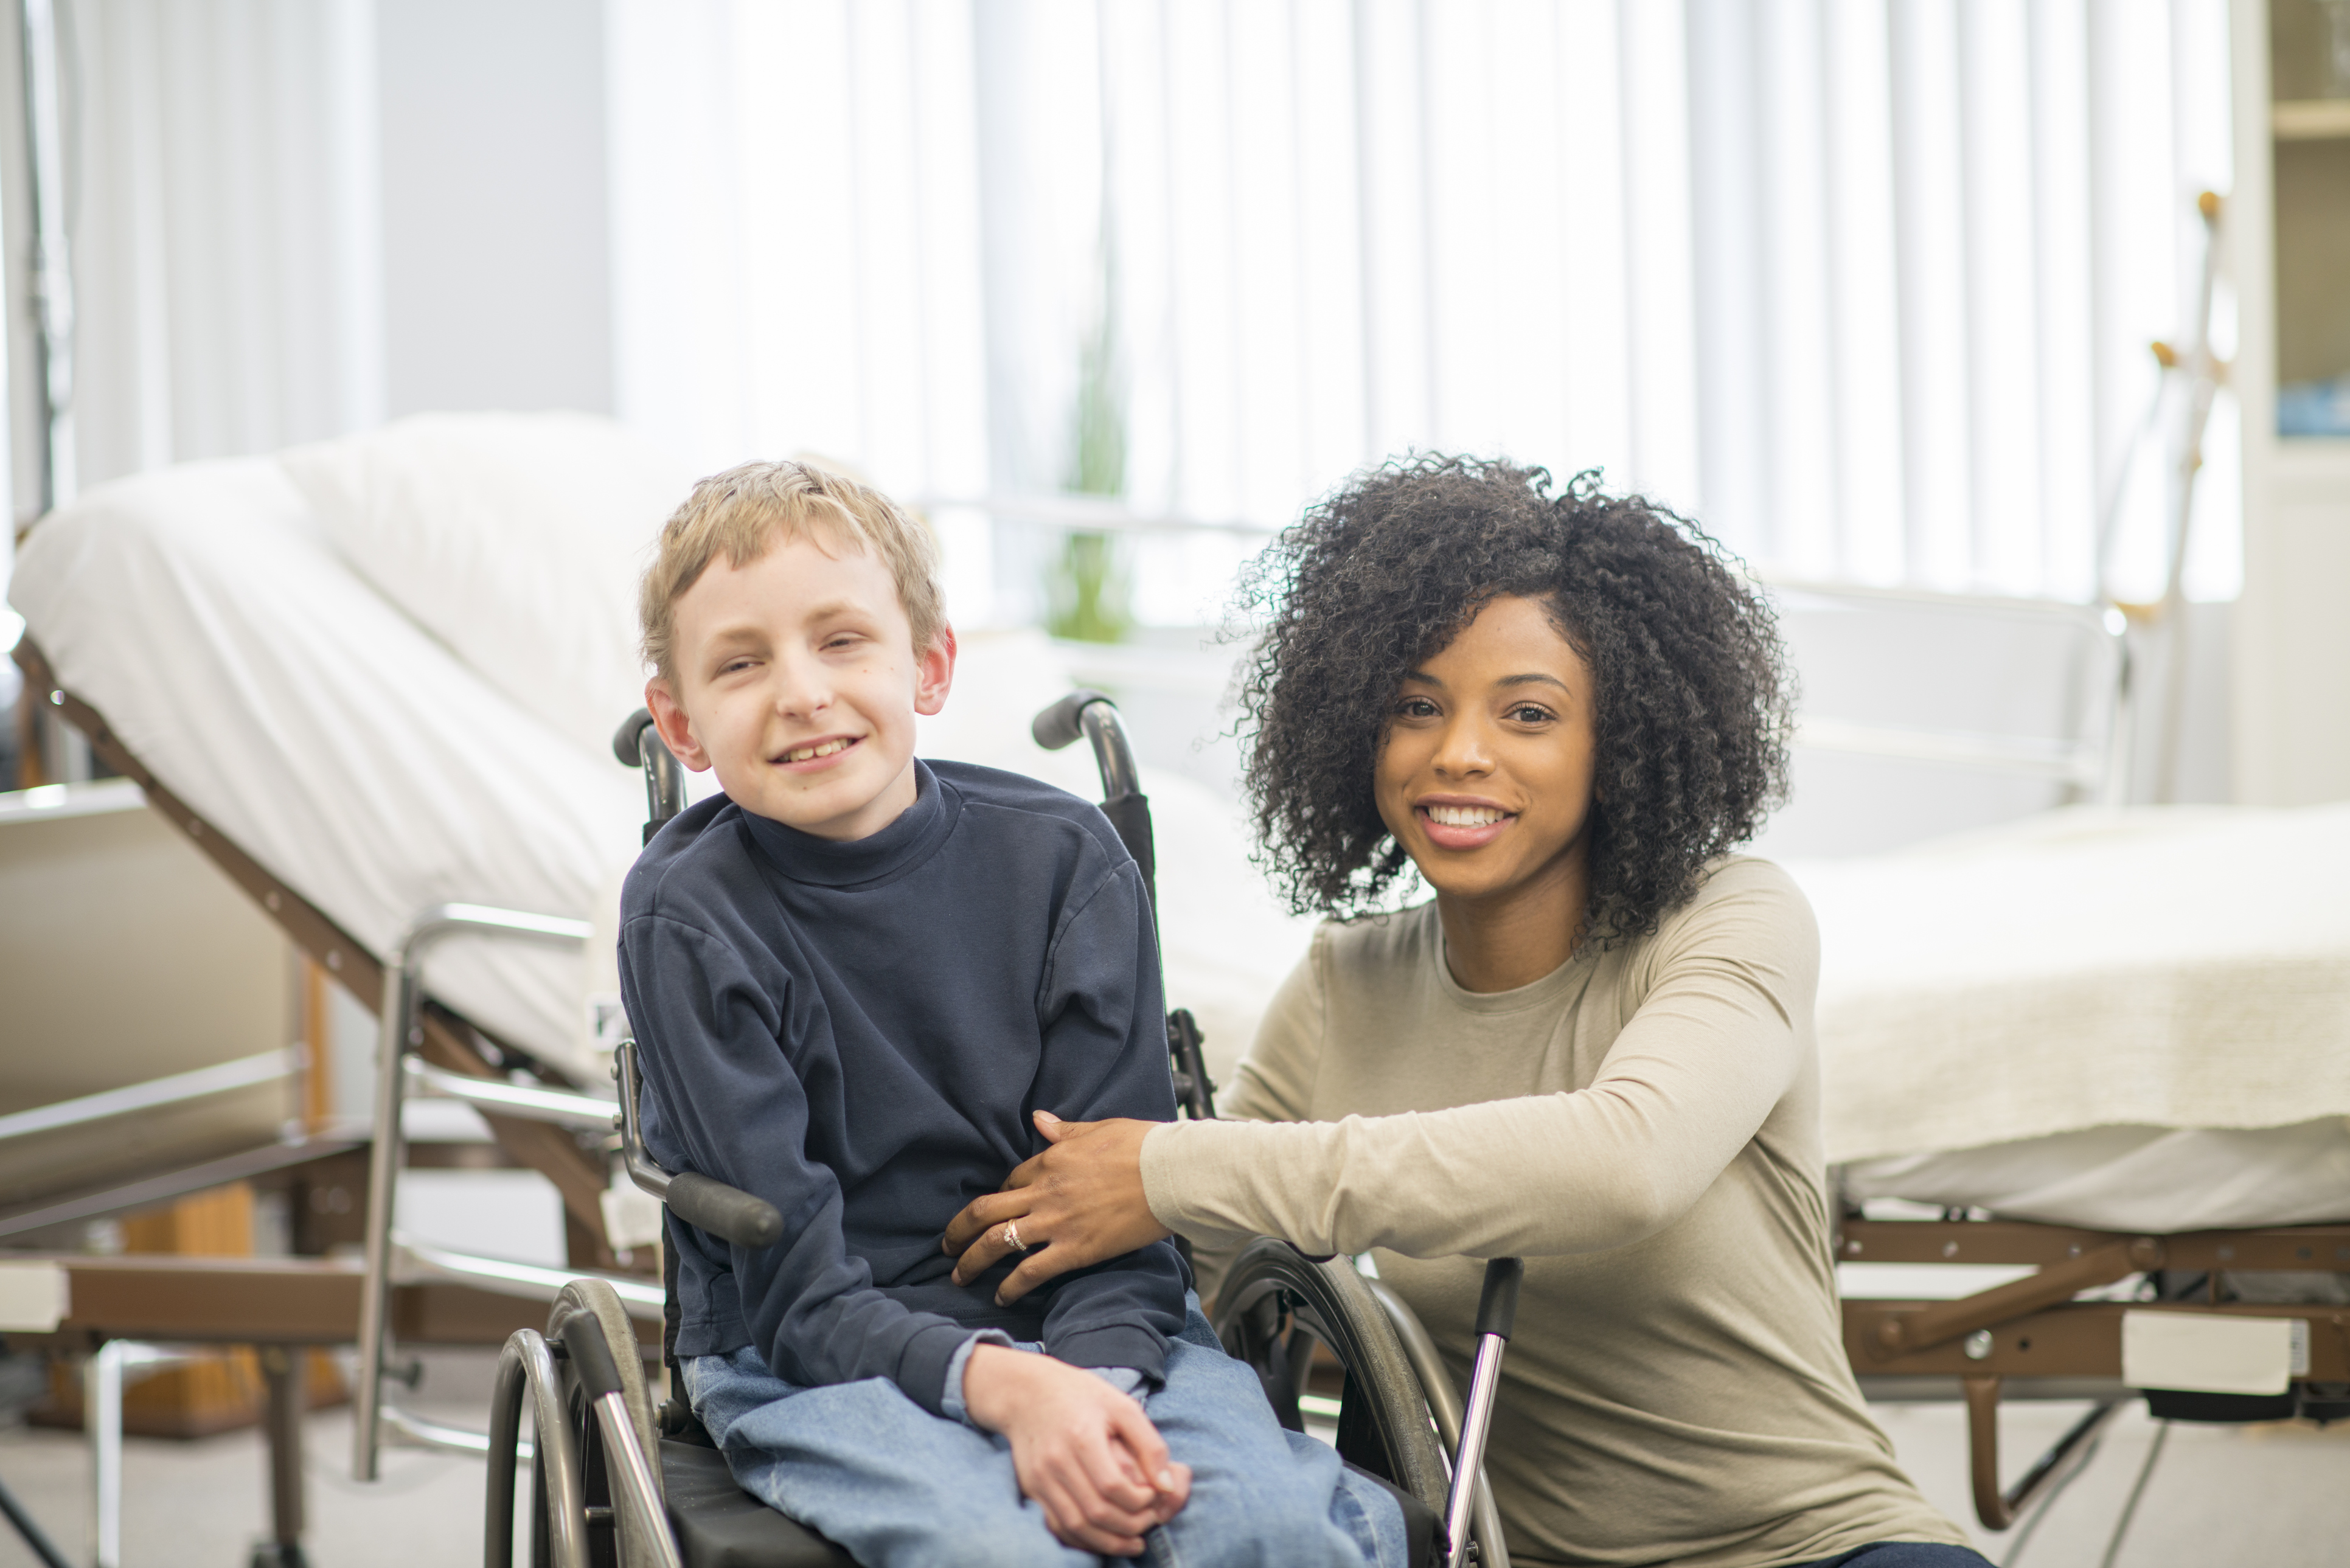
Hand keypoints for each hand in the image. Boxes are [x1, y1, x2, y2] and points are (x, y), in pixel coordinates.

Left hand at [942, 1112, 1170, 1303]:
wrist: (1171, 1173)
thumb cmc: (1143, 1146)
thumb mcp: (1099, 1128)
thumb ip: (1065, 1129)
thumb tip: (1039, 1118)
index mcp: (1051, 1159)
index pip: (1010, 1180)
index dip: (998, 1196)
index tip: (995, 1209)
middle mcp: (1044, 1192)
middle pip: (986, 1211)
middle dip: (959, 1230)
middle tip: (947, 1244)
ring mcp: (1056, 1222)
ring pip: (996, 1242)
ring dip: (971, 1261)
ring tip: (958, 1275)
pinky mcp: (1074, 1250)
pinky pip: (1030, 1272)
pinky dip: (1010, 1287)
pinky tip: (1001, 1297)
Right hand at [959, 1343, 1190, 1554]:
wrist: (1027, 1392)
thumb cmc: (1081, 1395)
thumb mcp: (1122, 1406)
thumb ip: (1150, 1444)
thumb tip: (1166, 1486)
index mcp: (1082, 1436)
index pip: (1113, 1486)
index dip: (1140, 1500)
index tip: (1153, 1496)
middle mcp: (1056, 1460)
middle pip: (1095, 1511)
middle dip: (1130, 1525)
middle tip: (1150, 1521)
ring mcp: (1040, 1477)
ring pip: (1075, 1526)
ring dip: (1109, 1541)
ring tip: (1134, 1540)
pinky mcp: (1031, 1489)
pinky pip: (1057, 1526)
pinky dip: (1083, 1540)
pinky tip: (1105, 1538)